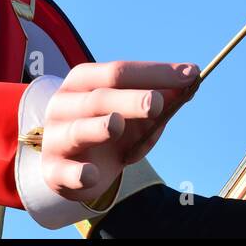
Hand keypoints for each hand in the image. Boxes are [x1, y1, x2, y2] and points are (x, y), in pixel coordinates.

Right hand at [40, 61, 197, 203]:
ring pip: (79, 130)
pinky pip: (66, 172)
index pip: (118, 71)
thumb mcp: (134, 112)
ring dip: (98, 128)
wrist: (74, 166)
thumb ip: (161, 98)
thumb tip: (191, 81)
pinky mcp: (54, 170)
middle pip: (100, 98)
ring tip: (116, 124)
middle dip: (129, 100)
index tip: (188, 74)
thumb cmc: (108, 130)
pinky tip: (91, 174)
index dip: (154, 73)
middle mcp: (65, 104)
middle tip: (156, 102)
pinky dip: (78, 173)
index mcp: (84, 81)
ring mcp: (56, 137)